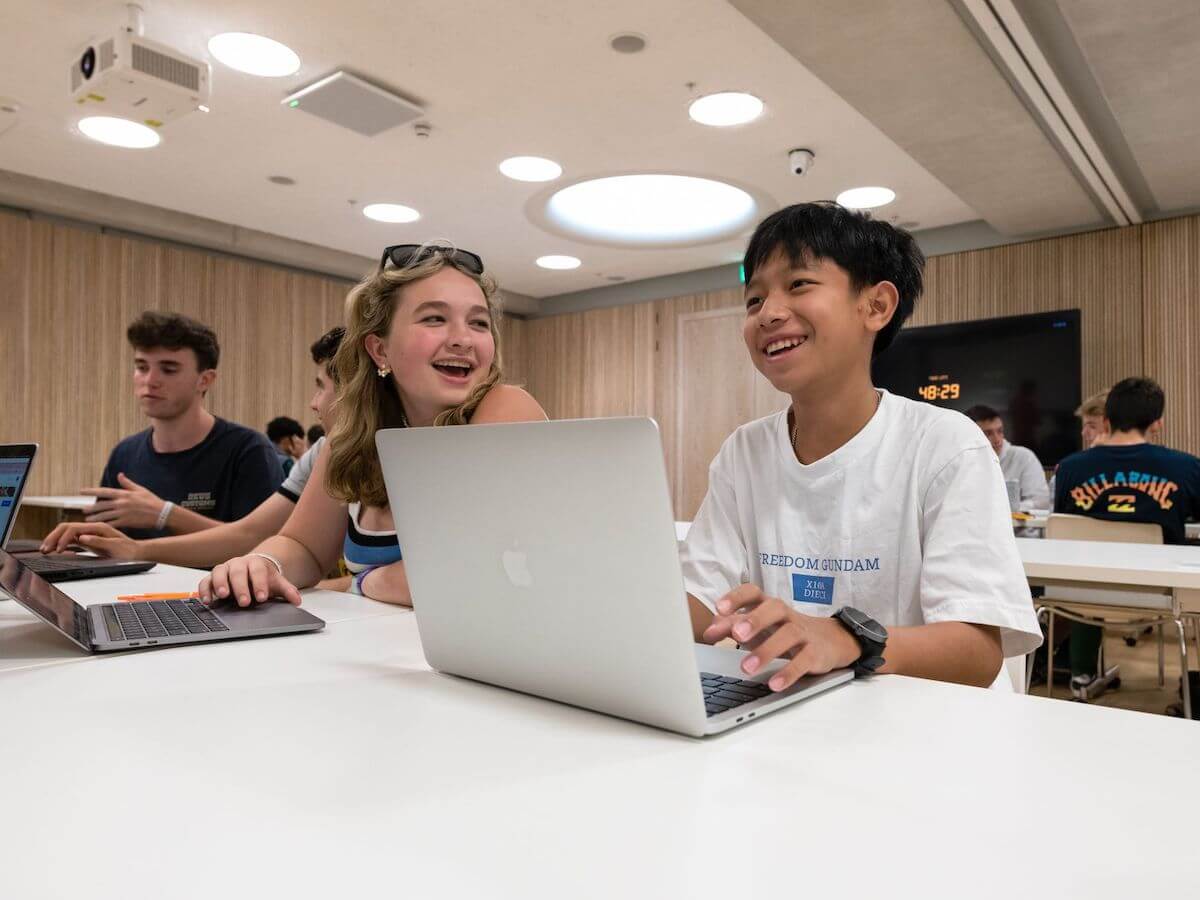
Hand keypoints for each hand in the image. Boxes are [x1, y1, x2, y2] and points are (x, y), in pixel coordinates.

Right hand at [39, 522, 142, 558]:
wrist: (136, 551)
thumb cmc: (128, 549)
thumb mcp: (115, 546)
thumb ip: (99, 541)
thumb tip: (82, 538)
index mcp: (98, 527)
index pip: (74, 528)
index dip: (63, 538)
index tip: (58, 549)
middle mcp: (92, 528)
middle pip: (66, 528)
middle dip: (53, 537)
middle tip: (44, 548)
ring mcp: (89, 534)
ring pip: (67, 533)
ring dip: (55, 540)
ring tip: (46, 549)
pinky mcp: (89, 540)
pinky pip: (71, 540)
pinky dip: (62, 544)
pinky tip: (55, 550)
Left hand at [82, 474, 166, 529]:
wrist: (162, 513)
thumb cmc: (152, 500)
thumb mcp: (140, 489)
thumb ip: (127, 483)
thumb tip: (119, 474)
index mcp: (124, 494)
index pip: (104, 491)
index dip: (91, 491)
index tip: (81, 491)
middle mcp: (121, 503)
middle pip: (101, 505)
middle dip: (91, 507)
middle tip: (83, 510)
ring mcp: (123, 513)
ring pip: (104, 516)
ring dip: (95, 518)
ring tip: (87, 520)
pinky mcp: (126, 522)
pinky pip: (112, 524)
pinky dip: (104, 526)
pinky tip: (98, 528)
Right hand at [199, 554, 302, 607]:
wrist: (252, 568)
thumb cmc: (263, 578)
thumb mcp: (276, 583)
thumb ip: (287, 591)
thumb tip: (297, 601)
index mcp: (256, 563)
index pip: (258, 571)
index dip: (260, 584)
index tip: (262, 597)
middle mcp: (238, 563)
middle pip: (238, 572)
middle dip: (241, 587)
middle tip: (244, 602)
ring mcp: (224, 569)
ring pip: (219, 572)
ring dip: (220, 584)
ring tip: (223, 596)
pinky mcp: (213, 577)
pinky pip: (206, 581)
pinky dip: (205, 589)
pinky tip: (207, 600)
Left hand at [701, 584, 860, 691]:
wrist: (831, 640)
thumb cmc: (784, 631)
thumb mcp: (759, 627)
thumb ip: (733, 626)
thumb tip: (709, 631)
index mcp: (769, 606)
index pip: (753, 592)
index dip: (737, 597)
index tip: (720, 608)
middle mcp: (787, 616)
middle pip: (774, 609)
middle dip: (755, 620)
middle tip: (736, 635)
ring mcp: (804, 633)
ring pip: (788, 635)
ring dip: (766, 651)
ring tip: (747, 668)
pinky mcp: (816, 653)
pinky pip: (804, 661)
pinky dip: (789, 672)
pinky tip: (774, 683)